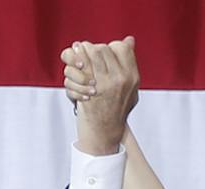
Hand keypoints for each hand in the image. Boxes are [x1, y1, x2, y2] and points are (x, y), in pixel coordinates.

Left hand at [61, 37, 138, 155]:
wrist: (105, 133)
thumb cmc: (116, 111)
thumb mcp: (130, 88)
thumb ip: (128, 64)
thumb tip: (129, 39)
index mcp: (132, 76)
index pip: (122, 48)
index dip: (110, 46)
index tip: (102, 51)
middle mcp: (121, 78)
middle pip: (105, 49)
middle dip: (92, 47)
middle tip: (83, 48)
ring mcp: (106, 84)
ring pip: (93, 54)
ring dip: (82, 51)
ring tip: (76, 49)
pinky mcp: (91, 91)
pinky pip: (82, 66)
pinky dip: (75, 61)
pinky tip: (72, 59)